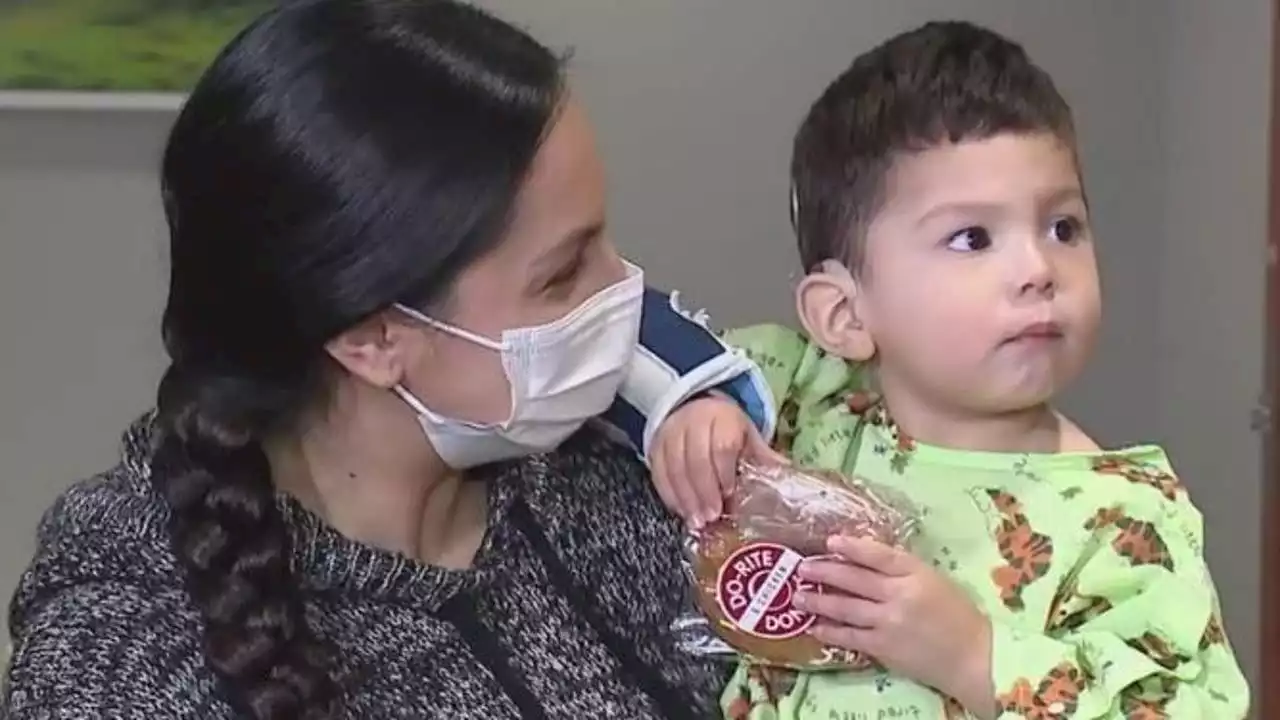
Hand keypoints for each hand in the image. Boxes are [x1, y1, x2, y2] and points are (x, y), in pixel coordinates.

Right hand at [650, 395, 786, 527]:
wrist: (692, 407)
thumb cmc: (725, 428)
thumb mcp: (747, 435)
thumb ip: (763, 456)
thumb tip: (789, 475)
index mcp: (721, 417)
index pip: (721, 446)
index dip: (724, 473)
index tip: (728, 495)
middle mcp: (692, 422)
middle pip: (696, 460)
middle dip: (704, 492)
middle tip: (711, 517)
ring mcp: (670, 434)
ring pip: (674, 468)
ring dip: (685, 498)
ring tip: (696, 522)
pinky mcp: (654, 446)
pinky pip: (658, 473)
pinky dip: (669, 494)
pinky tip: (680, 511)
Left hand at [796, 536, 995, 717]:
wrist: (976, 658)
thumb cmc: (959, 616)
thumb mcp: (935, 580)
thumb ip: (903, 571)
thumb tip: (866, 559)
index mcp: (916, 573)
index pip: (878, 554)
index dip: (852, 547)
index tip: (830, 541)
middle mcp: (899, 594)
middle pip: (854, 578)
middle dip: (824, 571)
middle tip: (802, 567)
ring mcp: (889, 622)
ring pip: (845, 607)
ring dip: (818, 601)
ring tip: (797, 595)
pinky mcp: (884, 647)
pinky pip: (850, 637)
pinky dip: (830, 631)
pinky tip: (816, 626)